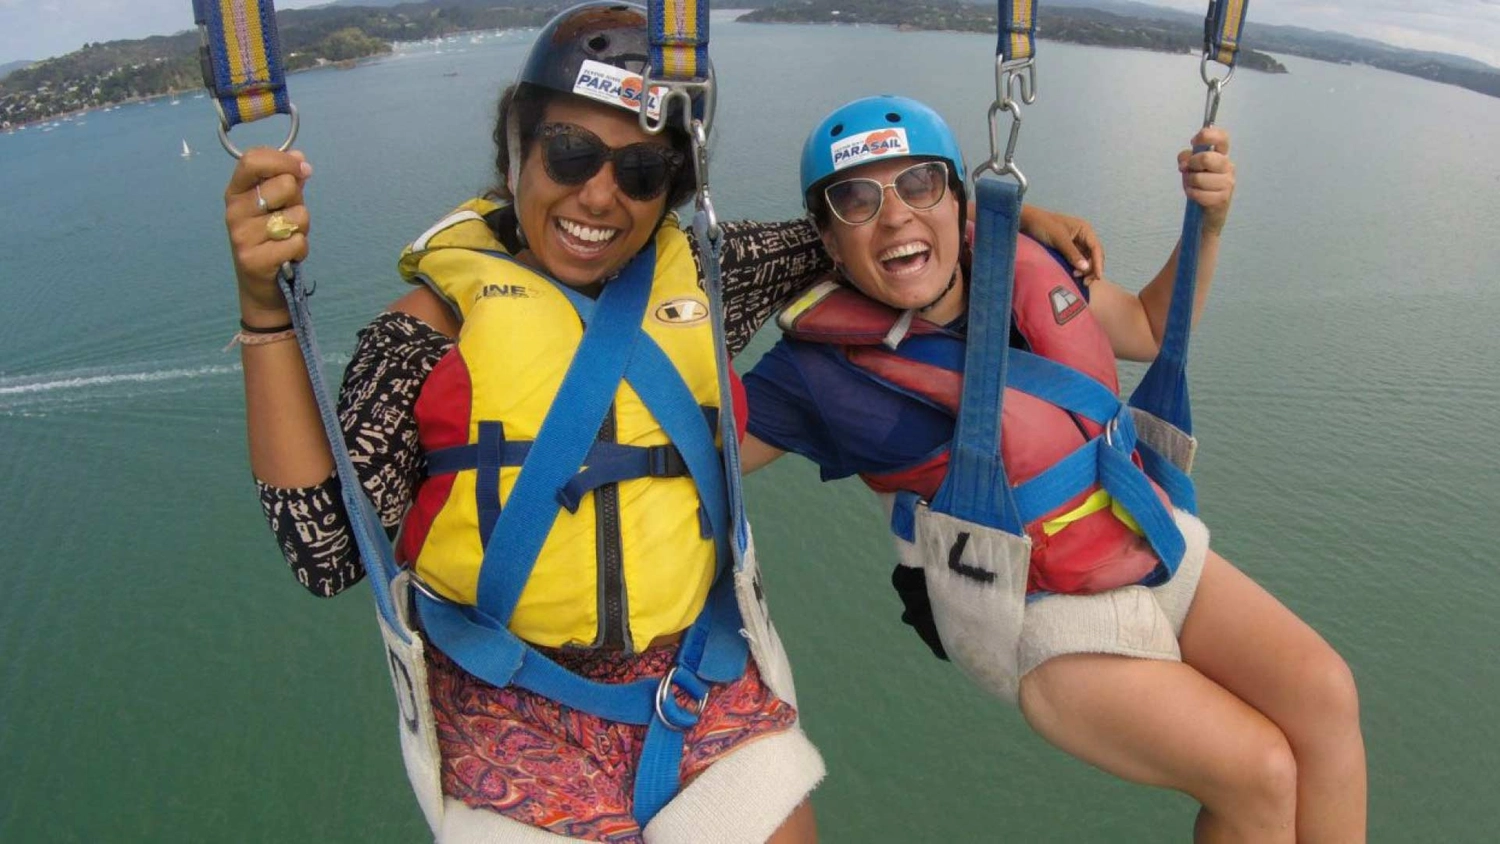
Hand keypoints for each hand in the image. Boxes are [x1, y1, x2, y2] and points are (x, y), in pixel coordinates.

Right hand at [225, 147, 313, 323]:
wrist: (262, 287)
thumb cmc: (271, 239)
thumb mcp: (278, 206)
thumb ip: (287, 180)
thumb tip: (300, 158)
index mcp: (236, 192)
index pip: (253, 160)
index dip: (283, 160)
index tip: (302, 170)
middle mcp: (234, 211)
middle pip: (285, 185)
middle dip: (299, 201)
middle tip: (288, 218)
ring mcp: (241, 236)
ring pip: (298, 216)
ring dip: (302, 228)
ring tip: (287, 238)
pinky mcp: (254, 259)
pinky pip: (298, 242)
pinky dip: (301, 249)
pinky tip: (288, 256)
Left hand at [1018, 204, 1104, 284]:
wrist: (1026, 222)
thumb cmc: (1043, 225)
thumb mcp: (1059, 239)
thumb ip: (1072, 253)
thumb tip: (1086, 268)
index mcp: (1085, 230)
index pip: (1096, 248)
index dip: (1098, 263)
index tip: (1097, 277)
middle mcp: (1083, 237)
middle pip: (1095, 255)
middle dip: (1092, 268)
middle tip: (1085, 282)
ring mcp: (1076, 244)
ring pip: (1087, 260)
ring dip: (1085, 270)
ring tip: (1076, 277)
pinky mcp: (1068, 250)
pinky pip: (1078, 261)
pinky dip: (1078, 269)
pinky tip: (1074, 274)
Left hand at [1179, 127, 1234, 234]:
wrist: (1208, 213)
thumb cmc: (1200, 186)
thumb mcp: (1191, 168)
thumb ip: (1186, 158)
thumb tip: (1184, 161)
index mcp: (1222, 155)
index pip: (1222, 137)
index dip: (1206, 136)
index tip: (1194, 142)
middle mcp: (1228, 166)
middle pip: (1206, 158)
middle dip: (1191, 165)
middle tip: (1188, 170)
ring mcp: (1227, 183)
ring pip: (1199, 178)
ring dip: (1188, 182)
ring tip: (1192, 186)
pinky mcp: (1222, 199)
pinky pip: (1198, 193)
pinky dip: (1191, 194)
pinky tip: (1195, 196)